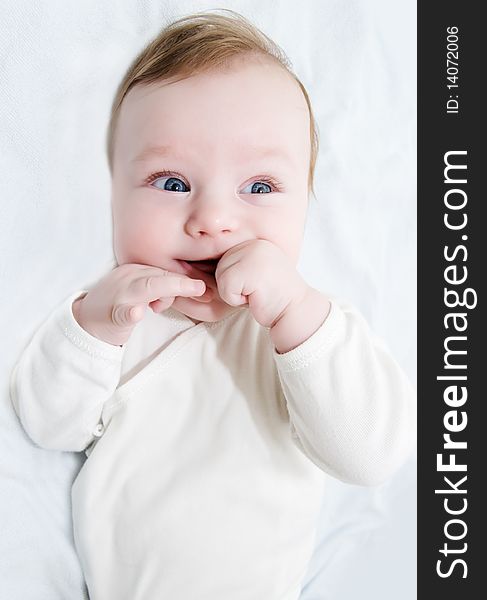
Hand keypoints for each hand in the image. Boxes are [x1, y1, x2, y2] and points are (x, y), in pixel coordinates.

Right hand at [71, 263, 205, 345]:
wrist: (85, 322)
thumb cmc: (119, 305)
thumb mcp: (143, 292)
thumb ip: (163, 289)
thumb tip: (194, 290)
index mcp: (136, 270)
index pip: (165, 271)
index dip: (187, 280)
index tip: (207, 289)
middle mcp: (127, 278)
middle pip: (159, 277)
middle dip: (183, 284)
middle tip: (205, 291)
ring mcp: (119, 296)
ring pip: (145, 288)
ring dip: (165, 292)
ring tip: (183, 296)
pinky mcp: (112, 316)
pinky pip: (122, 312)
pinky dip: (131, 312)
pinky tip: (138, 313)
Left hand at [215, 240, 308, 328]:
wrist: (297, 312)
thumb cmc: (274, 297)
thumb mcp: (255, 273)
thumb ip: (238, 265)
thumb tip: (202, 267)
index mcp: (254, 242)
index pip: (225, 260)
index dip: (236, 281)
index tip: (257, 286)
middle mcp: (253, 244)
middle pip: (220, 268)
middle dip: (234, 287)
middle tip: (256, 292)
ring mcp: (253, 255)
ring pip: (221, 277)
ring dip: (234, 294)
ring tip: (256, 294)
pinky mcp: (250, 270)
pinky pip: (226, 288)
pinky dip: (236, 300)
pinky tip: (255, 298)